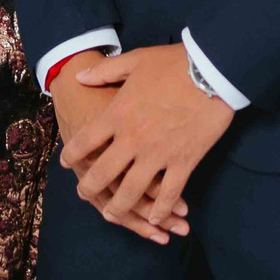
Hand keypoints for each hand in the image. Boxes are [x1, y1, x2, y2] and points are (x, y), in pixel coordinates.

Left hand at [51, 66, 187, 241]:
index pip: (85, 141)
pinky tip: (155, 218)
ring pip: (131, 191)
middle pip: (103, 174)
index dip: (72, 154)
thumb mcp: (135, 60)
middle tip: (83, 193)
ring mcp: (158, 154)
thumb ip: (105, 71)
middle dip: (89, 188)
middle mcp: (133, 139)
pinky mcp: (184, 162)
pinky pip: (168, 193)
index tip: (66, 163)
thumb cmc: (174, 63)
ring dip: (119, 207)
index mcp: (118, 114)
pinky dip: (160, 210)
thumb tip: (79, 76)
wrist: (212, 71)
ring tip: (111, 214)